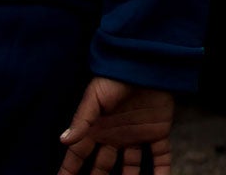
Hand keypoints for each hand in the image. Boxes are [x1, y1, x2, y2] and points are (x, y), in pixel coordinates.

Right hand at [57, 78, 173, 173]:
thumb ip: (81, 120)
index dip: (68, 172)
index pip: (78, 157)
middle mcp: (115, 136)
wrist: (148, 62)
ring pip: (130, 167)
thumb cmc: (117, 76)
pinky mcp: (158, 131)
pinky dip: (162, 170)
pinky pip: (160, 155)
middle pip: (102, 167)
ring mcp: (136, 135)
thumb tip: (63, 140)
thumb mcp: (95, 96)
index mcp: (97, 129)